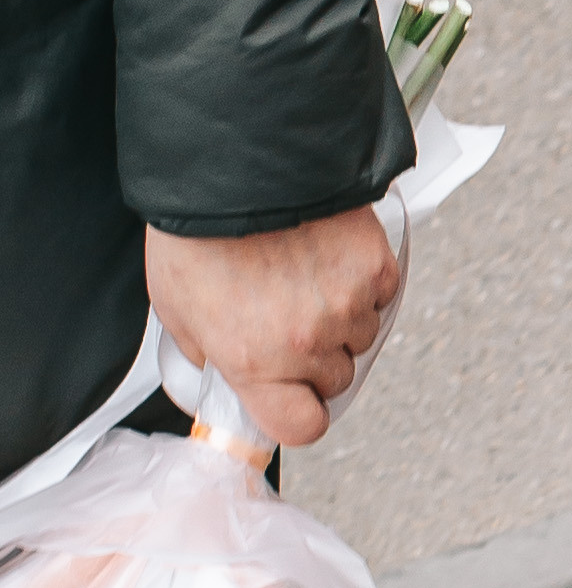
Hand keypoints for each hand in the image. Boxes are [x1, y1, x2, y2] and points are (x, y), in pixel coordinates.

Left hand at [145, 205, 401, 448]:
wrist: (231, 161)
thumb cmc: (197, 229)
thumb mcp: (175, 306)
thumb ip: (205, 353)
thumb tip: (221, 375)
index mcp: (255, 361)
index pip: (302, 426)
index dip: (299, 414)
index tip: (293, 400)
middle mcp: (306, 341)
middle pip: (335, 379)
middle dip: (316, 358)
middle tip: (287, 318)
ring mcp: (346, 305)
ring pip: (361, 337)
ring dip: (340, 318)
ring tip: (303, 277)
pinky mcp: (373, 266)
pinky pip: (380, 294)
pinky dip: (361, 282)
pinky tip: (327, 257)